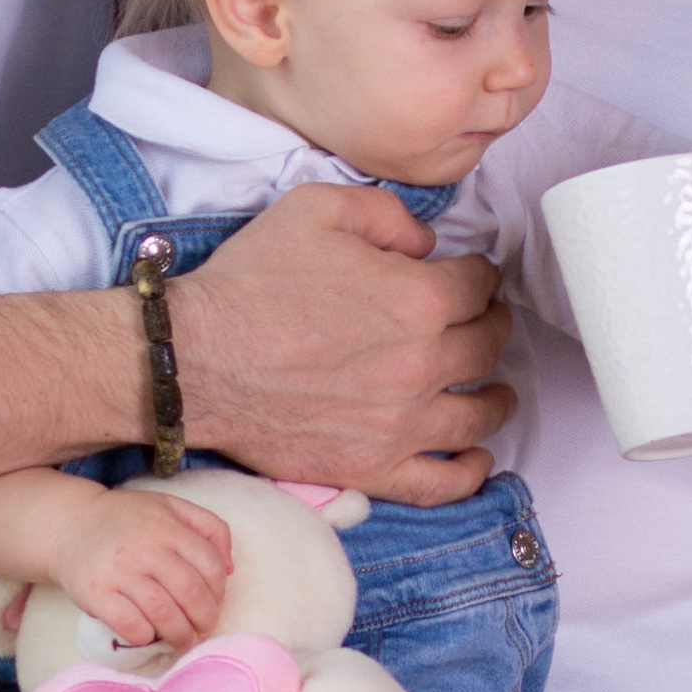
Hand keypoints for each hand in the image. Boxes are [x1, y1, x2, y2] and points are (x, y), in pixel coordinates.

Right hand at [52, 492, 233, 650]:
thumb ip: (208, 527)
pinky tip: (148, 635)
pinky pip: (131, 625)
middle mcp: (145, 547)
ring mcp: (119, 571)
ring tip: (182, 641)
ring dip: (180, 635)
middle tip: (202, 629)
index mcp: (167, 526)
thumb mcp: (170, 507)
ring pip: (164, 613)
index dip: (219, 591)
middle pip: (191, 592)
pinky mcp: (96, 593)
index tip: (214, 603)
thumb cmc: (127, 519)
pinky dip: (146, 637)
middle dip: (204, 618)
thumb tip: (230, 569)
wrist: (70, 524)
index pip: (210, 564)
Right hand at [175, 182, 514, 509]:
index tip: (475, 277)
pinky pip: (442, 482)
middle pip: (486, 347)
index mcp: (418, 298)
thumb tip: (426, 244)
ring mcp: (401, 424)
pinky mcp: (373, 468)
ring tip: (497, 391)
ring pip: (478, 416)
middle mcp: (422, 364)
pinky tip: (479, 457)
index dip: (480, 275)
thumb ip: (386, 214)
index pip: (478, 285)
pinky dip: (471, 472)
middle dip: (493, 327)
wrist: (195, 359)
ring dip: (497, 399)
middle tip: (488, 323)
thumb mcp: (316, 209)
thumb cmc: (249, 282)